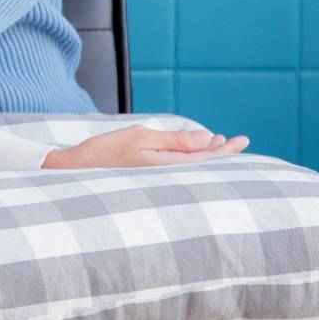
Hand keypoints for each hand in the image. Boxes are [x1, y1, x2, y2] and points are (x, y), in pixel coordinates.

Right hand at [42, 125, 248, 168]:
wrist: (76, 172)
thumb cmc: (106, 153)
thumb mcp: (140, 138)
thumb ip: (175, 140)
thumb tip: (208, 140)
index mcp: (170, 168)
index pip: (207, 159)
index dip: (227, 150)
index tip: (242, 140)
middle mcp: (168, 178)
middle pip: (203, 165)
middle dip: (221, 153)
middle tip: (240, 141)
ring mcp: (158, 181)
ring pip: (191, 168)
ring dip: (205, 155)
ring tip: (218, 143)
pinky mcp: (149, 180)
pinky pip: (177, 170)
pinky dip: (189, 160)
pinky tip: (190, 153)